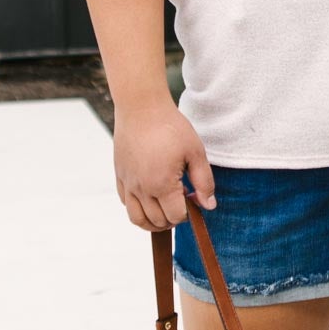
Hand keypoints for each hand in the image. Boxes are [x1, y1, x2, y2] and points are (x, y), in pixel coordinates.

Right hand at [113, 97, 216, 230]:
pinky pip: (126, 203)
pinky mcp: (120, 176)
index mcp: (162, 184)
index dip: (188, 212)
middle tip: (182, 200)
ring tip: (165, 209)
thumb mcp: (195, 152)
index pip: (176, 216)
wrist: (141, 107)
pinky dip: (138, 208)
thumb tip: (209, 206)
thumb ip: (204, 182)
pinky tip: (150, 195)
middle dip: (173, 218)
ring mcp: (128, 183)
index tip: (193, 197)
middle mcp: (141, 188)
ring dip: (154, 221)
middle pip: (157, 221)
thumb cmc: (170, 127)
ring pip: (137, 219)